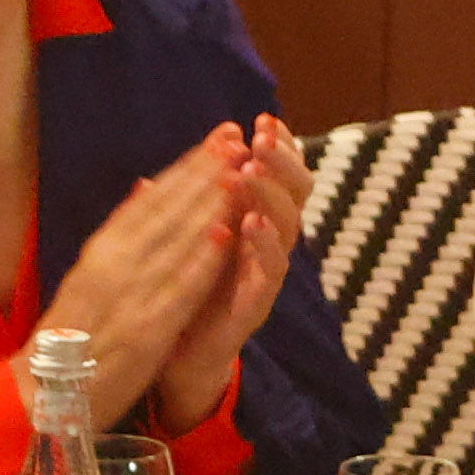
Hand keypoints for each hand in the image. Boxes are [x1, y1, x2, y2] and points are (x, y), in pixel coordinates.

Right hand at [35, 128, 254, 412]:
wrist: (40, 397)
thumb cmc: (68, 341)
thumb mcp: (86, 279)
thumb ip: (117, 238)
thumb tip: (143, 190)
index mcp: (99, 253)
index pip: (149, 201)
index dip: (185, 167)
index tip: (214, 140)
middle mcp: (112, 266)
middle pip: (165, 211)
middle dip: (203, 172)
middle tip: (235, 137)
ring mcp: (129, 296)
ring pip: (176, 240)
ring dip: (209, 203)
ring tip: (238, 170)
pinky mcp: (144, 329)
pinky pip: (180, 287)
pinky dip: (202, 258)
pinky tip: (227, 231)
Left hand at [153, 116, 309, 428]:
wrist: (179, 355)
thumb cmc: (189, 288)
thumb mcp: (187, 237)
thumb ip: (189, 202)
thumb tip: (182, 161)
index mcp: (255, 220)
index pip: (280, 176)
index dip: (280, 147)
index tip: (264, 119)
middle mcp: (268, 244)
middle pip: (295, 195)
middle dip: (282, 162)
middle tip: (263, 138)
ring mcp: (266, 275)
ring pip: (286, 229)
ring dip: (270, 197)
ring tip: (250, 172)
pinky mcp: (255, 306)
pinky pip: (267, 273)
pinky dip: (259, 246)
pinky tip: (245, 224)